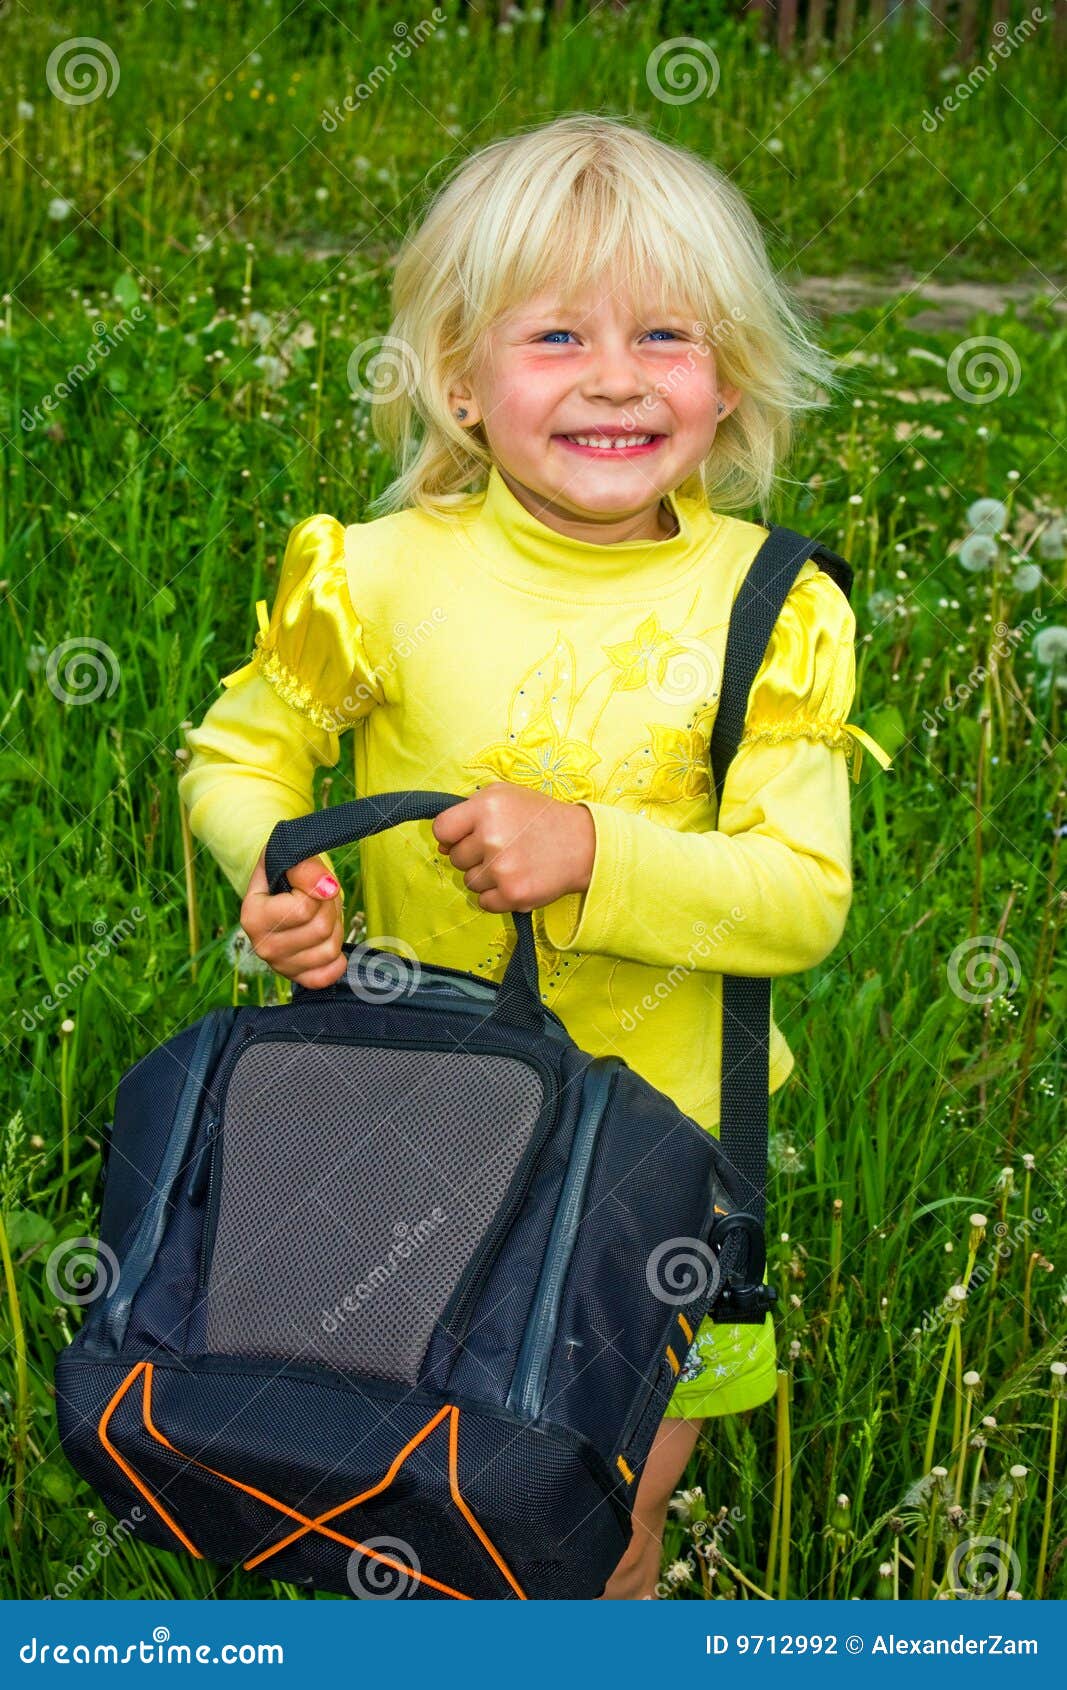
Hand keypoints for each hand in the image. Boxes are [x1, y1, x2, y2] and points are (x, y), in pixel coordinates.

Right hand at [240, 849, 347, 987]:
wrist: (276, 892)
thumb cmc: (284, 875)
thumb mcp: (287, 860)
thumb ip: (305, 869)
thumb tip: (327, 887)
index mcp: (253, 917)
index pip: (303, 908)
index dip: (317, 888)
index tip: (311, 880)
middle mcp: (263, 946)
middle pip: (320, 928)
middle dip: (329, 906)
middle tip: (320, 896)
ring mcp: (280, 965)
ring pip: (330, 948)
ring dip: (335, 926)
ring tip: (320, 914)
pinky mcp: (297, 977)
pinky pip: (328, 974)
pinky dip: (336, 959)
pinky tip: (326, 941)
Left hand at [431, 782, 594, 914]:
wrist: (584, 844)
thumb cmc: (540, 818)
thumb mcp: (505, 796)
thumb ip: (467, 812)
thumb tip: (441, 846)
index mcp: (486, 807)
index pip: (441, 829)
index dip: (451, 836)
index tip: (467, 836)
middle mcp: (491, 836)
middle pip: (455, 858)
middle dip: (473, 855)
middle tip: (503, 847)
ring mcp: (501, 867)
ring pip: (469, 882)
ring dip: (486, 877)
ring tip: (513, 863)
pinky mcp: (513, 893)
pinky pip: (484, 902)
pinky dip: (497, 896)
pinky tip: (516, 879)